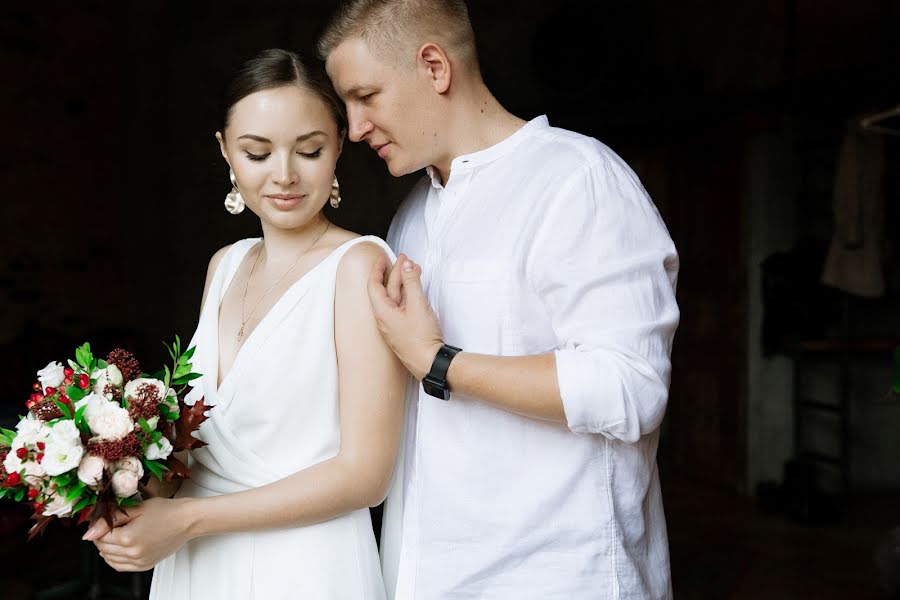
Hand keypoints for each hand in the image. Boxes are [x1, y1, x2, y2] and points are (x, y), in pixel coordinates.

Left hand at [86, 497, 191, 571]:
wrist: (187, 520)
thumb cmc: (165, 511)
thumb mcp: (136, 509)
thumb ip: (111, 519)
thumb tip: (89, 533)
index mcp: (128, 538)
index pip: (100, 537)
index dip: (99, 527)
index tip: (103, 519)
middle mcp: (133, 553)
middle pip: (104, 549)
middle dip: (102, 538)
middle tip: (109, 525)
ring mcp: (139, 561)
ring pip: (110, 559)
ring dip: (107, 549)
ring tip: (116, 535)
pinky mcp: (145, 565)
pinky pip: (121, 566)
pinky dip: (115, 559)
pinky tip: (119, 549)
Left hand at [368, 253, 443, 378]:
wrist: (430, 363)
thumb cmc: (421, 339)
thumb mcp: (418, 304)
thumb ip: (412, 282)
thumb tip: (407, 264)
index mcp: (382, 313)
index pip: (374, 285)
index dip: (377, 269)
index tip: (383, 258)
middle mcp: (385, 319)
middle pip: (387, 290)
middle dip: (396, 273)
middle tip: (405, 259)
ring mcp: (395, 325)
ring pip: (397, 298)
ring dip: (405, 282)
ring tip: (415, 270)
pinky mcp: (404, 330)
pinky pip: (403, 307)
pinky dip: (409, 294)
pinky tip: (417, 289)